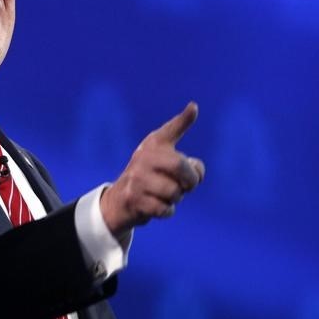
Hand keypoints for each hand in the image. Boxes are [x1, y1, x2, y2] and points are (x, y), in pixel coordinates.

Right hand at [100, 102, 205, 237]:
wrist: (120, 200)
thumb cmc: (151, 178)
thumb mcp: (164, 163)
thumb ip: (189, 163)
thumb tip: (198, 170)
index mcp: (154, 145)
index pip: (170, 130)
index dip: (183, 120)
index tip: (194, 107)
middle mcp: (144, 158)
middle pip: (179, 165)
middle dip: (191, 180)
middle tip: (188, 185)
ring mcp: (137, 178)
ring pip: (174, 191)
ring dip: (177, 198)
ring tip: (166, 194)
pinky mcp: (134, 198)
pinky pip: (166, 209)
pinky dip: (167, 211)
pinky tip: (158, 206)